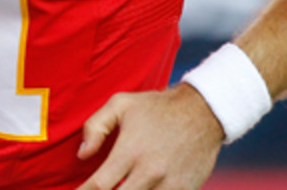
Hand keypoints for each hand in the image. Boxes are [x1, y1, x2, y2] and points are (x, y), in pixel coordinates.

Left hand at [76, 84, 223, 189]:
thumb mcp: (120, 104)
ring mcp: (169, 185)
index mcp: (130, 151)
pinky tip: (140, 189)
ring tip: (120, 187)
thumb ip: (95, 126)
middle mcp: (149, 172)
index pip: (99, 185)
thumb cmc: (156, 107)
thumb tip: (83, 153)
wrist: (203, 111)